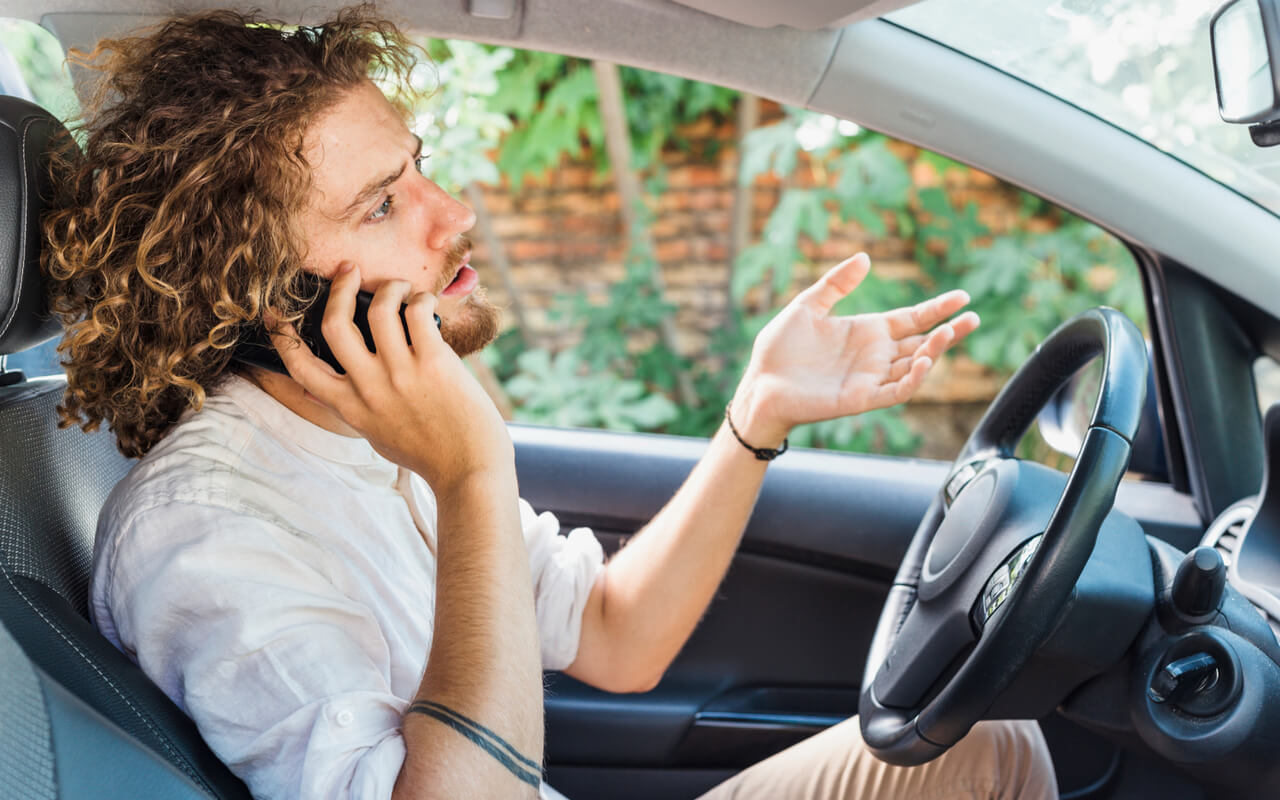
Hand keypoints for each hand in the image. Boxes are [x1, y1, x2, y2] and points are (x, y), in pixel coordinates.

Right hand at [269, 262, 512, 490]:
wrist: (470, 470)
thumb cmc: (427, 453)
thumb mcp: (376, 434)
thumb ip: (354, 408)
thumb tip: (330, 387)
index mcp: (350, 408)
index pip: (301, 367)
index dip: (282, 335)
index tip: (274, 311)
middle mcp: (369, 389)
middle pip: (335, 325)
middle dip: (340, 289)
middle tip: (349, 271)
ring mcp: (401, 374)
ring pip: (379, 309)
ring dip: (389, 288)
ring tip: (399, 288)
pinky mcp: (434, 363)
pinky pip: (416, 312)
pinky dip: (419, 299)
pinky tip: (424, 304)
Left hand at [732, 253, 978, 445]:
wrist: (760, 384)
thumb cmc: (779, 348)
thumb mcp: (807, 306)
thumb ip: (836, 283)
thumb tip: (865, 257)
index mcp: (866, 332)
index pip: (912, 319)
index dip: (937, 308)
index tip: (962, 297)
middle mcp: (874, 356)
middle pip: (922, 342)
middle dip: (948, 332)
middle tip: (972, 318)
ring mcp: (870, 378)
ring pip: (914, 366)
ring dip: (933, 352)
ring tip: (947, 333)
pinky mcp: (860, 399)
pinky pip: (895, 391)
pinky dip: (912, 379)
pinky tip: (924, 363)